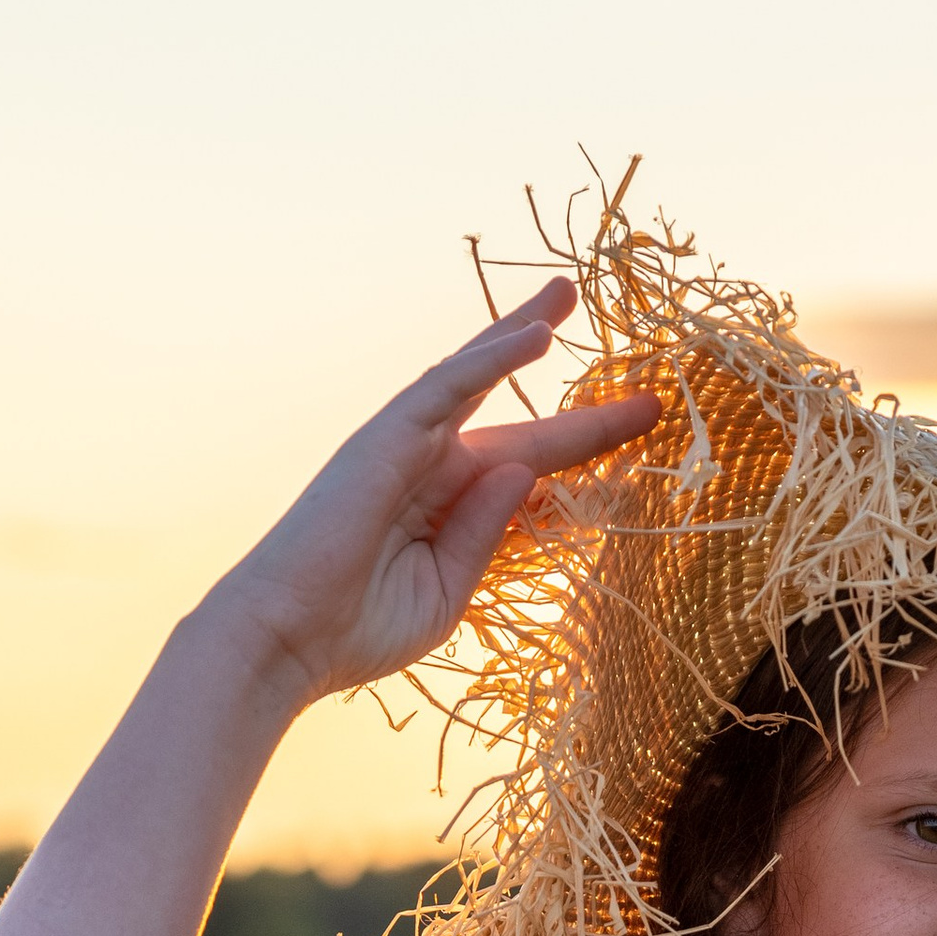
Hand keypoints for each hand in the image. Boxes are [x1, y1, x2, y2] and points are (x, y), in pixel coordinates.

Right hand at [201, 282, 658, 708]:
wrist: (290, 640)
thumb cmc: (358, 628)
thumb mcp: (447, 591)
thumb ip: (490, 533)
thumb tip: (528, 472)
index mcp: (453, 506)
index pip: (533, 466)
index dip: (589, 446)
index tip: (646, 427)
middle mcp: (433, 464)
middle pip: (516, 413)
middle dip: (575, 395)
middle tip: (637, 368)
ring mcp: (407, 444)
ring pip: (476, 378)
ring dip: (522, 332)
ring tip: (568, 295)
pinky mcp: (384, 436)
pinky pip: (445, 388)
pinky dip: (489, 358)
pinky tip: (534, 335)